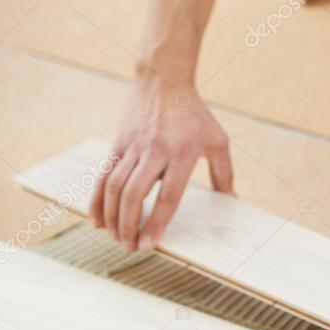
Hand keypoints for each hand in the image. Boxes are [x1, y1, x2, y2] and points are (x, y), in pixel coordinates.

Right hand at [91, 78, 233, 250]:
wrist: (163, 81)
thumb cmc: (195, 115)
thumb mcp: (218, 141)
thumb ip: (224, 174)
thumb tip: (232, 201)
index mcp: (183, 154)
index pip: (168, 196)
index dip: (156, 222)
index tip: (149, 244)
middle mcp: (155, 152)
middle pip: (134, 195)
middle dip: (129, 225)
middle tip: (130, 247)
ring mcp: (133, 147)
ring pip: (114, 187)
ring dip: (112, 217)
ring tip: (116, 238)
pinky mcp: (117, 144)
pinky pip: (103, 176)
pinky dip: (97, 200)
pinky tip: (97, 219)